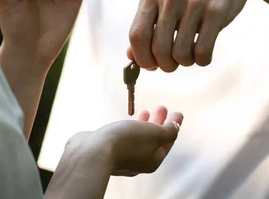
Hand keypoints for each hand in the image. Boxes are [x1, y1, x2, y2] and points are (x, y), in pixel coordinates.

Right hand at [67, 106, 182, 176]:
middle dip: (159, 122)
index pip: (168, 141)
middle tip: (161, 107)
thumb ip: (168, 130)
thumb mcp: (153, 134)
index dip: (173, 126)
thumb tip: (176, 127)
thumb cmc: (124, 142)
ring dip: (144, 124)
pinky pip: (125, 137)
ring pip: (139, 138)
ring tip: (146, 111)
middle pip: (153, 139)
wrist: (92, 152)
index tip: (177, 112)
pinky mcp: (109, 149)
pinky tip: (127, 121)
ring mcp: (123, 156)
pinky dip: (131, 127)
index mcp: (153, 160)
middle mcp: (139, 161)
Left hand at [128, 0, 260, 71]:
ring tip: (189, 55)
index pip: (137, 35)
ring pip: (181, 53)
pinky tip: (203, 53)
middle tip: (172, 64)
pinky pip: (203, 51)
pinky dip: (202, 60)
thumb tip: (132, 59)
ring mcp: (194, 2)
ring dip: (185, 62)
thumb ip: (147, 26)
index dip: (141, 57)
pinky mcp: (217, 11)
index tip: (150, 65)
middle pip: (158, 48)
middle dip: (165, 65)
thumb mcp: (164, 0)